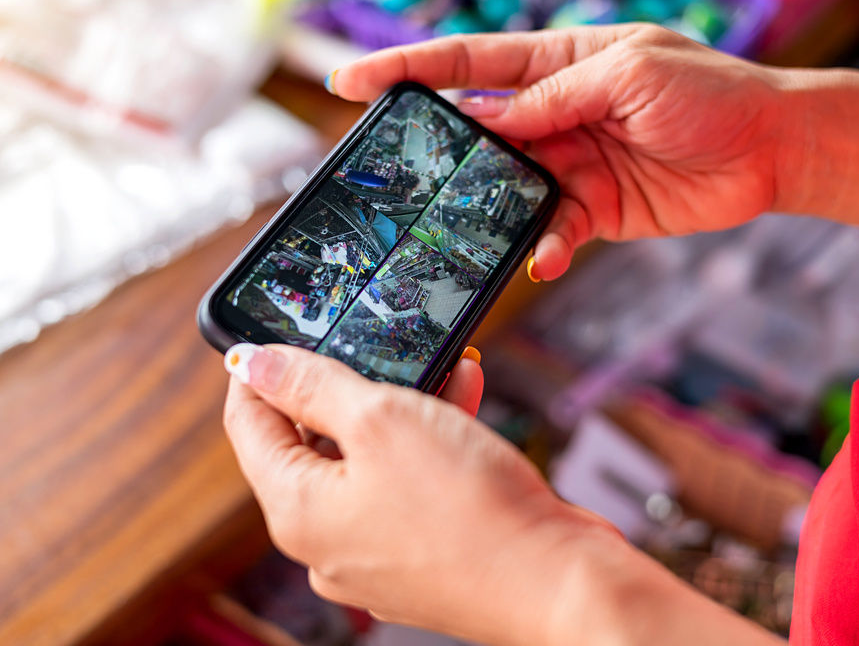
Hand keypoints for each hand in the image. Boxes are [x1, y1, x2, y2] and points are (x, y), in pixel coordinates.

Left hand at [220, 343, 627, 645]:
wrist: (556, 579)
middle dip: (346, 383)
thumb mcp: (382, 418)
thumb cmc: (469, 508)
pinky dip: (427, 440)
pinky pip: (407, 481)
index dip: (256, 372)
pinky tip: (462, 399)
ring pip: (368, 457)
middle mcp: (328, 541)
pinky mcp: (421, 552)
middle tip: (372, 342)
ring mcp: (376, 552)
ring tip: (438, 363)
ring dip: (399, 404)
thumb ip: (311, 385)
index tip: (273, 333)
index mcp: (298, 512)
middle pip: (311, 442)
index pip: (248, 427)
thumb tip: (251, 363)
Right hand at [328, 25, 799, 279]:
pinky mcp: (593, 209)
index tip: (351, 80)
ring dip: (484, 210)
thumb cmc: (711, 91)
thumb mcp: (631, 73)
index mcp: (559, 62)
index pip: (470, 63)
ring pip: (505, 188)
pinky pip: (550, 229)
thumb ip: (559, 96)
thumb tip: (494, 119)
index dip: (408, 69)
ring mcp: (570, 163)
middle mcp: (555, 112)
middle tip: (391, 175)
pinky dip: (540, 245)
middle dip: (434, 150)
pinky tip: (539, 257)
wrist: (772, 149)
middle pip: (476, 130)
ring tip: (459, 228)